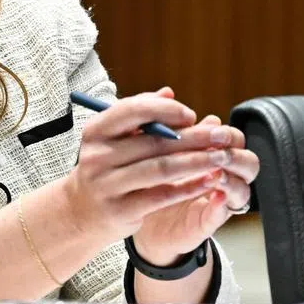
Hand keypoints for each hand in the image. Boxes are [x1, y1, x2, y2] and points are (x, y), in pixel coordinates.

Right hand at [62, 87, 228, 244]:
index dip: (165, 110)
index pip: (132, 111)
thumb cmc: (107, 167)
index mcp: (96, 131)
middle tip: (220, 136)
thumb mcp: (114, 138)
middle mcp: (98, 156)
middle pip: (153, 142)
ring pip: (161, 169)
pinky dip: (189, 187)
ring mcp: (107, 184)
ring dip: (197, 162)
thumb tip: (169, 93)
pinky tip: (209, 181)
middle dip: (193, 137)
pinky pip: (162, 196)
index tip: (191, 115)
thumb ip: (140, 114)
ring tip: (221, 157)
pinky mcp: (120, 210)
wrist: (82, 211)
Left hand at [131, 101, 259, 263]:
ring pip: (244, 187)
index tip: (205, 125)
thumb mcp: (148, 146)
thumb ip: (159, 121)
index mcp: (209, 154)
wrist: (131, 212)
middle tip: (214, 146)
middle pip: (248, 160)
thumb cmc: (143, 174)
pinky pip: (225, 212)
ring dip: (231, 175)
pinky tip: (212, 194)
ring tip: (214, 169)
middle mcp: (219, 175)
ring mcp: (217, 200)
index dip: (224, 132)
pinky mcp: (208, 221)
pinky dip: (223, 202)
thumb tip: (167, 91)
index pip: (232, 138)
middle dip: (233, 151)